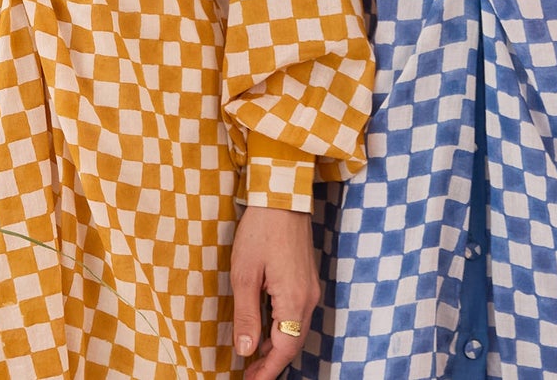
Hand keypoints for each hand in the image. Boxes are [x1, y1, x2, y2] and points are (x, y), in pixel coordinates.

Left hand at [230, 205, 320, 379]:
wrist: (282, 195)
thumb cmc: (261, 231)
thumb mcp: (245, 274)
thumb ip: (247, 315)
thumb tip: (247, 351)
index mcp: (294, 300)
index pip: (284, 350)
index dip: (267, 371)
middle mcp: (308, 298)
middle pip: (293, 342)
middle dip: (272, 362)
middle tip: (249, 374)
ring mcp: (310, 287)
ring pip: (295, 328)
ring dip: (276, 345)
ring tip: (253, 356)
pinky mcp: (306, 277)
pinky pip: (296, 313)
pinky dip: (281, 327)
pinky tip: (264, 328)